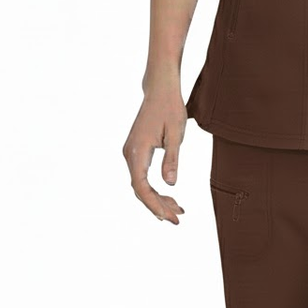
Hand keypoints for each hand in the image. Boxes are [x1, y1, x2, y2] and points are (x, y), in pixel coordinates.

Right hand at [122, 88, 187, 224]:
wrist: (160, 89)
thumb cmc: (170, 107)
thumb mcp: (176, 133)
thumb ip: (172, 159)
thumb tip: (170, 184)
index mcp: (137, 151)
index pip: (141, 187)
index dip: (154, 204)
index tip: (168, 217)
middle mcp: (129, 154)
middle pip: (140, 189)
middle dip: (158, 205)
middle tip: (177, 218)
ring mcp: (131, 152)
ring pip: (141, 183)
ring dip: (158, 197)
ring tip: (178, 209)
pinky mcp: (136, 150)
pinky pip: (143, 175)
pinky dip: (155, 186)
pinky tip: (169, 194)